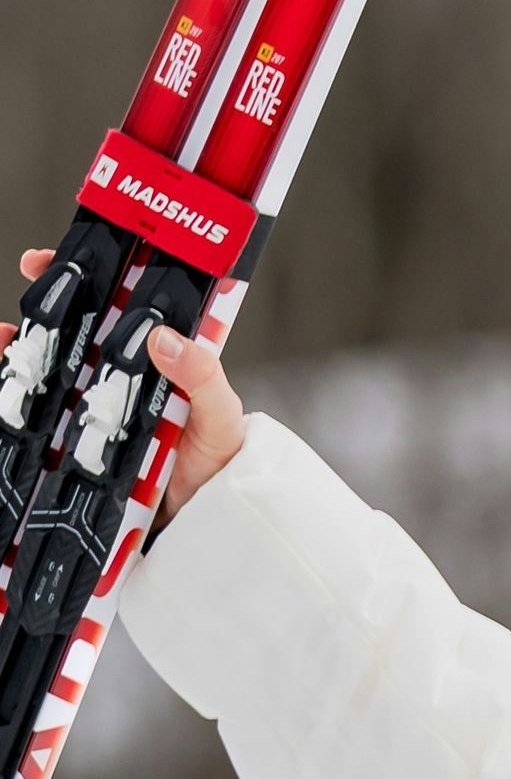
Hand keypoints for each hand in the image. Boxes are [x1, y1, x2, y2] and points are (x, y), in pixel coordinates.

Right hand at [18, 247, 244, 517]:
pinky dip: (14, 390)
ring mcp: (99, 401)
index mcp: (162, 359)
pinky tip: (2, 381)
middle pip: (81, 326)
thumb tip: (165, 339)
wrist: (201, 518)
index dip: (94, 277)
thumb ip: (202, 379)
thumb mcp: (220, 418)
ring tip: (8, 339)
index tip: (59, 260)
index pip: (125, 306)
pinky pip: (39, 405)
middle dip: (50, 302)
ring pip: (52, 362)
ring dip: (24, 345)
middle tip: (31, 283)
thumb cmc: (216, 463)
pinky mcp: (78, 432)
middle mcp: (126, 374)